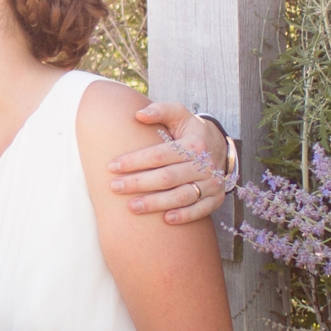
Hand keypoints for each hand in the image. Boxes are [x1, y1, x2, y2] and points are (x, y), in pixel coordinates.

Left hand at [112, 102, 229, 223]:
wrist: (218, 147)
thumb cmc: (189, 132)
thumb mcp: (180, 115)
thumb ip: (161, 110)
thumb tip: (139, 114)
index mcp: (194, 144)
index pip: (159, 155)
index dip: (134, 161)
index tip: (111, 166)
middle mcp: (205, 165)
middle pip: (167, 177)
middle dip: (138, 184)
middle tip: (114, 187)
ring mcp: (212, 183)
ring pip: (182, 196)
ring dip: (156, 203)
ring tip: (132, 207)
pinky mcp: (216, 198)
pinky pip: (201, 210)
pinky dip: (185, 216)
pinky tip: (166, 220)